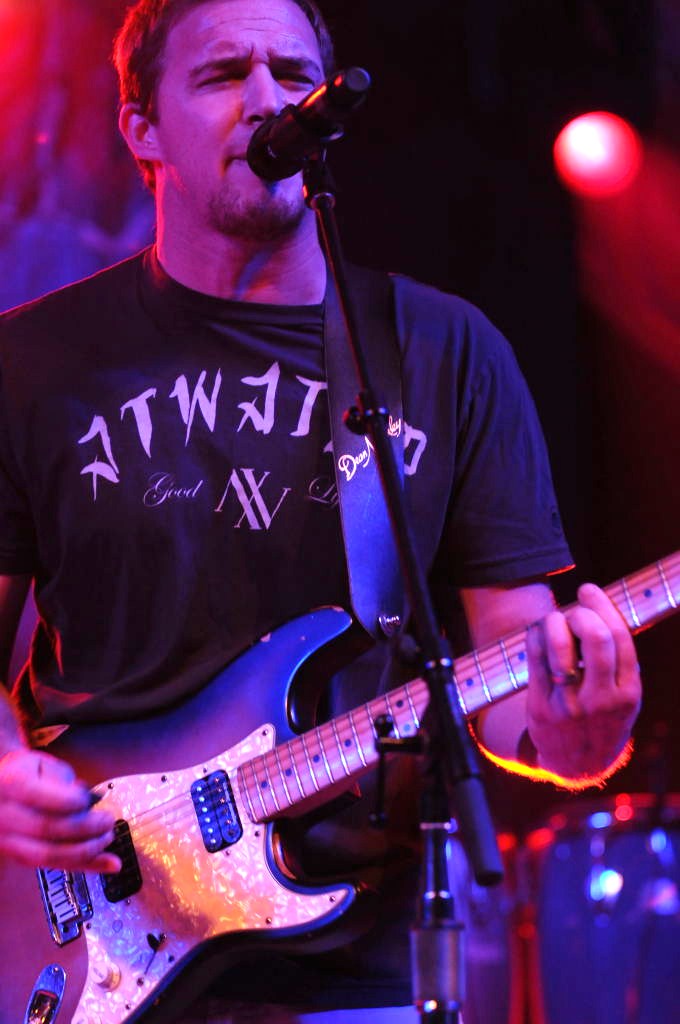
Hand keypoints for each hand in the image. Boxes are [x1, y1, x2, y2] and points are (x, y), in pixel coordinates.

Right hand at [0, 747, 121, 871]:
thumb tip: (88, 799)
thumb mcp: (40, 763)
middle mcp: (6, 816)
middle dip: (87, 828)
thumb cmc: (22, 773)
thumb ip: (62, 779)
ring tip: (108, 838)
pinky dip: (83, 866)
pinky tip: (109, 863)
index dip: (77, 802)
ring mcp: (7, 840)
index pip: (49, 799)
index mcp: (13, 785)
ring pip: (49, 855)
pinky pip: (52, 865)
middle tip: (107, 821)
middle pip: (49, 830)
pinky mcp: (17, 856)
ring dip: (87, 851)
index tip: (91, 799)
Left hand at [526, 583, 641, 778]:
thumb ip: (618, 659)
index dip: (602, 606)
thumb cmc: (603, 718)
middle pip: (595, 638)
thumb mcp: (625, 696)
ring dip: (554, 622)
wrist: (580, 764)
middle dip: (581, 613)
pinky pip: (534, 659)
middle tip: (573, 610)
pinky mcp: (542, 708)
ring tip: (554, 621)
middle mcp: (601, 700)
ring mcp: (570, 705)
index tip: (587, 590)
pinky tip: (538, 633)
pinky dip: (535, 636)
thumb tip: (597, 607)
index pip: (619, 639)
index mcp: (628, 693)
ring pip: (560, 647)